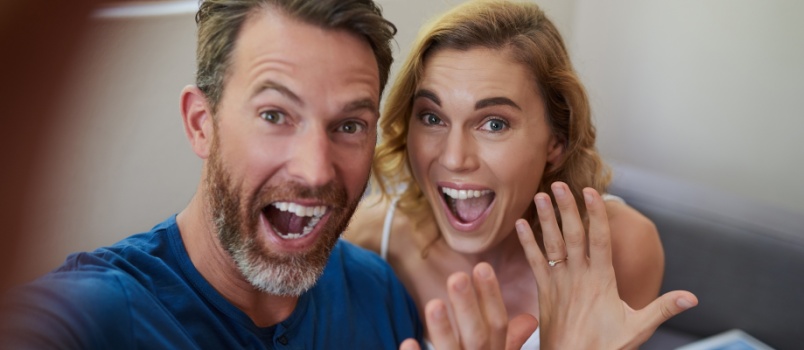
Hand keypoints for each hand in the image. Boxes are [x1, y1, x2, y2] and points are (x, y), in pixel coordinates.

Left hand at [399, 263, 537, 349]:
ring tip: (432, 304)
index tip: (482, 266)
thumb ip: (510, 343)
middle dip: (468, 308)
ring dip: (444, 331)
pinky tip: (407, 342)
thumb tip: (528, 317)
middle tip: (456, 277)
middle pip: (479, 338)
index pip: (498, 326)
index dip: (491, 297)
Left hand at [518, 182, 697, 348]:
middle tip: (560, 184)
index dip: (596, 214)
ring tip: (541, 195)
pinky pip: (534, 261)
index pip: (600, 239)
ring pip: (552, 243)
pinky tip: (520, 224)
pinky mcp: (544, 290)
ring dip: (546, 219)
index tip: (591, 192)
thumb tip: (692, 297)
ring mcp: (559, 281)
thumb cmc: (605, 347)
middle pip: (573, 234)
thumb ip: (664, 307)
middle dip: (567, 208)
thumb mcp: (638, 327)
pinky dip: (527, 242)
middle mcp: (578, 276)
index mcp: (602, 280)